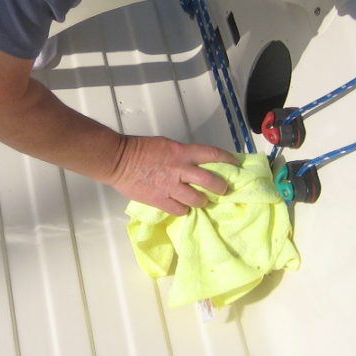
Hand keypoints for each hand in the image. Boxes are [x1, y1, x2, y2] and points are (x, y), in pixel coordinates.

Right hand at [107, 135, 236, 214]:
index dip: (228, 160)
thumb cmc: (139, 149)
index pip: (213, 154)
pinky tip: (182, 207)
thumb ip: (181, 155)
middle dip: (221, 187)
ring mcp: (171, 186)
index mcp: (182, 152)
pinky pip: (180, 209)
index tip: (237, 165)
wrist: (118, 160)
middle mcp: (181, 169)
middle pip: (211, 181)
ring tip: (202, 201)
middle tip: (223, 190)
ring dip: (203, 201)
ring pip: (198, 199)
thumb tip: (192, 164)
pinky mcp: (160, 200)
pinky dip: (184, 209)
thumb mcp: (166, 145)